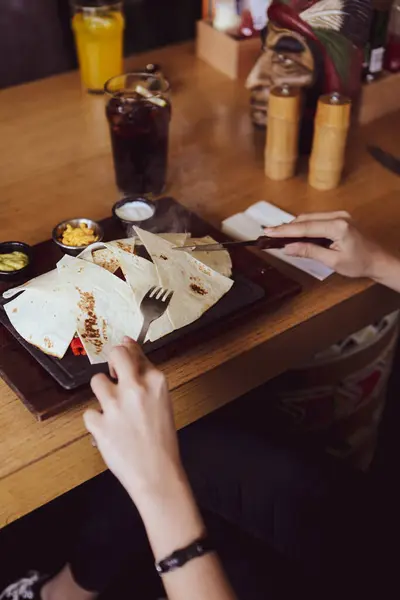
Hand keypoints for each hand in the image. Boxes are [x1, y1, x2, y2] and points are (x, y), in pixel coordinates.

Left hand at [84, 338, 182, 504]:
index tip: (124, 351)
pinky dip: (97, 421)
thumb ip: (146, 377)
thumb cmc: (162, 440)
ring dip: (103, 394)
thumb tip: (130, 347)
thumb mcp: (162, 402)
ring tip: (114, 411)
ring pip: (97, 381)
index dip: (127, 351)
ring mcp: (115, 405)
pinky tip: (110, 431)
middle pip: (116, 354)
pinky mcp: (99, 423)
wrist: (157, 473)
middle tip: (115, 375)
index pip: (135, 351)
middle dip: (113, 361)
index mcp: (156, 381)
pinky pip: (90, 412)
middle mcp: (135, 388)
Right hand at [264, 211, 385, 278]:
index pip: (305, 228)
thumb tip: (288, 248)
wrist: (378, 260)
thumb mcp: (333, 261)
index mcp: (338, 226)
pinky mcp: (339, 218)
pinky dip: (304, 226)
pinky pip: (316, 219)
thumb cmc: (360, 263)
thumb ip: (310, 252)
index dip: (284, 231)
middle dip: (286, 227)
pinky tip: (294, 232)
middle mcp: (339, 216)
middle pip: (305, 219)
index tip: (269, 232)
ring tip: (277, 234)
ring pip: (309, 218)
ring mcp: (340, 215)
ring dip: (294, 226)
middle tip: (268, 233)